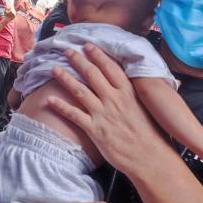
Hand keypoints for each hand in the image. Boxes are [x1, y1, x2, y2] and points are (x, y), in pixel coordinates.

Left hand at [47, 45, 168, 176]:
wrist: (149, 157)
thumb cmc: (152, 135)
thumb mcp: (147, 108)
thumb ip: (138, 94)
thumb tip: (140, 82)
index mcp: (128, 93)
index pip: (110, 68)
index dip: (98, 55)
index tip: (88, 46)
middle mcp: (114, 100)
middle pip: (92, 75)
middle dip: (78, 60)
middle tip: (67, 51)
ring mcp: (104, 114)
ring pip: (80, 91)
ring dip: (66, 78)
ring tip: (54, 69)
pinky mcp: (95, 130)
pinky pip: (74, 115)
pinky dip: (61, 107)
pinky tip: (50, 100)